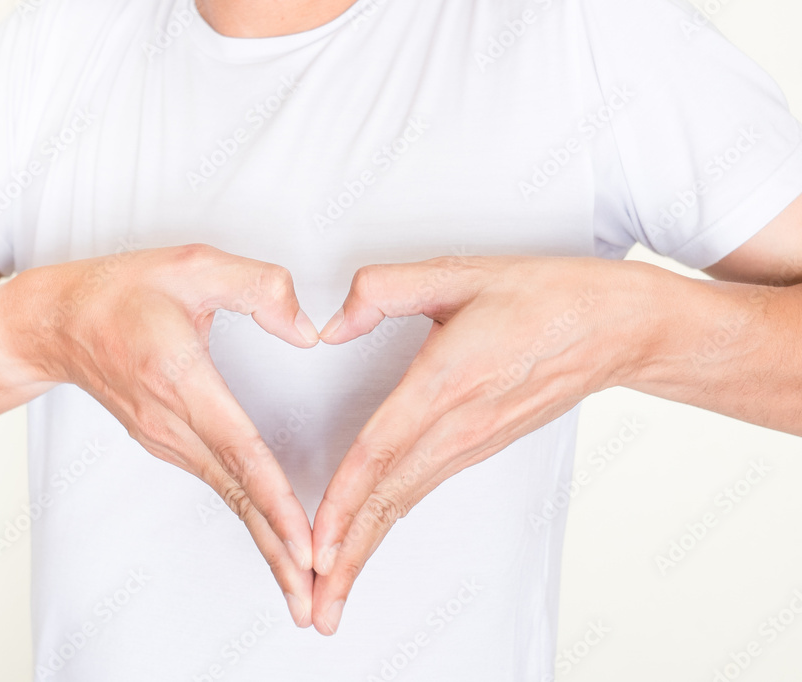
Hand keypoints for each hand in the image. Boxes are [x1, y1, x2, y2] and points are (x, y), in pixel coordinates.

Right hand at [9, 244, 321, 626]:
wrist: (54, 324)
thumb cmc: (118, 293)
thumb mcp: (192, 264)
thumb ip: (258, 287)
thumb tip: (307, 331)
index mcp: (179, 379)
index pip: (238, 450)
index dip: (275, 499)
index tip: (304, 542)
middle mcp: (171, 423)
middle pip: (237, 494)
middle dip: (277, 551)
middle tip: (312, 601)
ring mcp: (165, 439)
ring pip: (228, 498)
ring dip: (267, 545)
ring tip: (302, 588)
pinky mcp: (167, 443)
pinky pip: (219, 485)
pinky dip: (251, 519)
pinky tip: (275, 543)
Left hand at [308, 255, 655, 634]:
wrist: (617, 329)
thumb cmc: (546, 298)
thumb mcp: (460, 273)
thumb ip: (385, 289)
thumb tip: (333, 325)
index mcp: (448, 380)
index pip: (381, 451)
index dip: (343, 501)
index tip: (316, 545)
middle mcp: (460, 424)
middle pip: (390, 500)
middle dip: (349, 558)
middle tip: (317, 609)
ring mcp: (473, 441)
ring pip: (406, 503)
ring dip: (366, 550)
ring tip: (336, 591)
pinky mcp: (482, 446)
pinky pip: (424, 489)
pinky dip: (390, 521)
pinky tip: (369, 539)